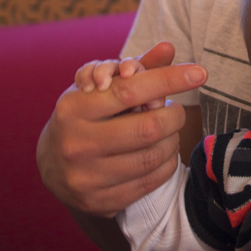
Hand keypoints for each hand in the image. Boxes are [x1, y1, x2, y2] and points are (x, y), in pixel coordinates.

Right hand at [37, 41, 206, 217]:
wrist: (51, 164)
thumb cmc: (85, 115)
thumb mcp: (101, 87)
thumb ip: (137, 68)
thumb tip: (169, 48)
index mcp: (73, 108)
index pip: (130, 89)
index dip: (169, 79)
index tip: (199, 72)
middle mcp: (76, 144)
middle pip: (148, 127)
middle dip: (173, 115)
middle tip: (175, 110)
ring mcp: (86, 177)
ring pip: (153, 156)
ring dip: (172, 140)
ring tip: (168, 131)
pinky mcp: (99, 203)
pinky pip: (151, 181)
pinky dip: (167, 164)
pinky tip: (163, 153)